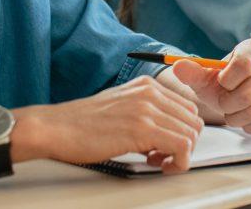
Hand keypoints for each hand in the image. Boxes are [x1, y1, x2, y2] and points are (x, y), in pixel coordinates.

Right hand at [14, 75, 203, 172]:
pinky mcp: (142, 129)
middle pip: (194, 121)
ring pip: (191, 135)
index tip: (165, 145)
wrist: (56, 128)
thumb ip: (146, 112)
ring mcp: (147, 109)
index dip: (182, 132)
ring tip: (157, 161)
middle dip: (184, 144)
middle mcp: (150, 92)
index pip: (187, 108)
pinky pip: (182, 147)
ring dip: (180, 155)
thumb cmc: (82, 124)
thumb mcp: (121, 106)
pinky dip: (177, 162)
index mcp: (146, 85)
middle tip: (162, 156)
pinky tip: (157, 164)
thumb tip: (168, 131)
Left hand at [170, 38, 250, 133]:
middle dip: (228, 104)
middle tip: (224, 103)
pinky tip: (246, 119)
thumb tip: (177, 66)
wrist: (236, 95)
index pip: (243, 65)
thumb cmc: (221, 83)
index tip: (221, 83)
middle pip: (248, 93)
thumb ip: (191, 72)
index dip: (226, 81)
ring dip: (237, 117)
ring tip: (233, 111)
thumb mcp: (204, 77)